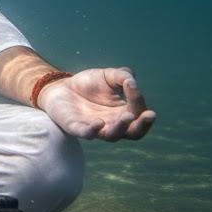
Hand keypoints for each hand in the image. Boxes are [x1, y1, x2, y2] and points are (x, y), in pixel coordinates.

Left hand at [37, 67, 155, 141]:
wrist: (61, 86)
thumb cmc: (89, 84)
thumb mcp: (108, 75)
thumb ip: (122, 76)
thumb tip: (132, 81)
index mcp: (123, 112)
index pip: (139, 114)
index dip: (140, 102)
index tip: (132, 86)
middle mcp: (113, 124)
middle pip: (133, 133)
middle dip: (142, 125)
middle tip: (150, 115)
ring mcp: (95, 128)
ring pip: (112, 136)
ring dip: (121, 128)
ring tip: (127, 116)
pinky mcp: (76, 127)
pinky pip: (86, 133)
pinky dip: (93, 130)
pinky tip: (98, 122)